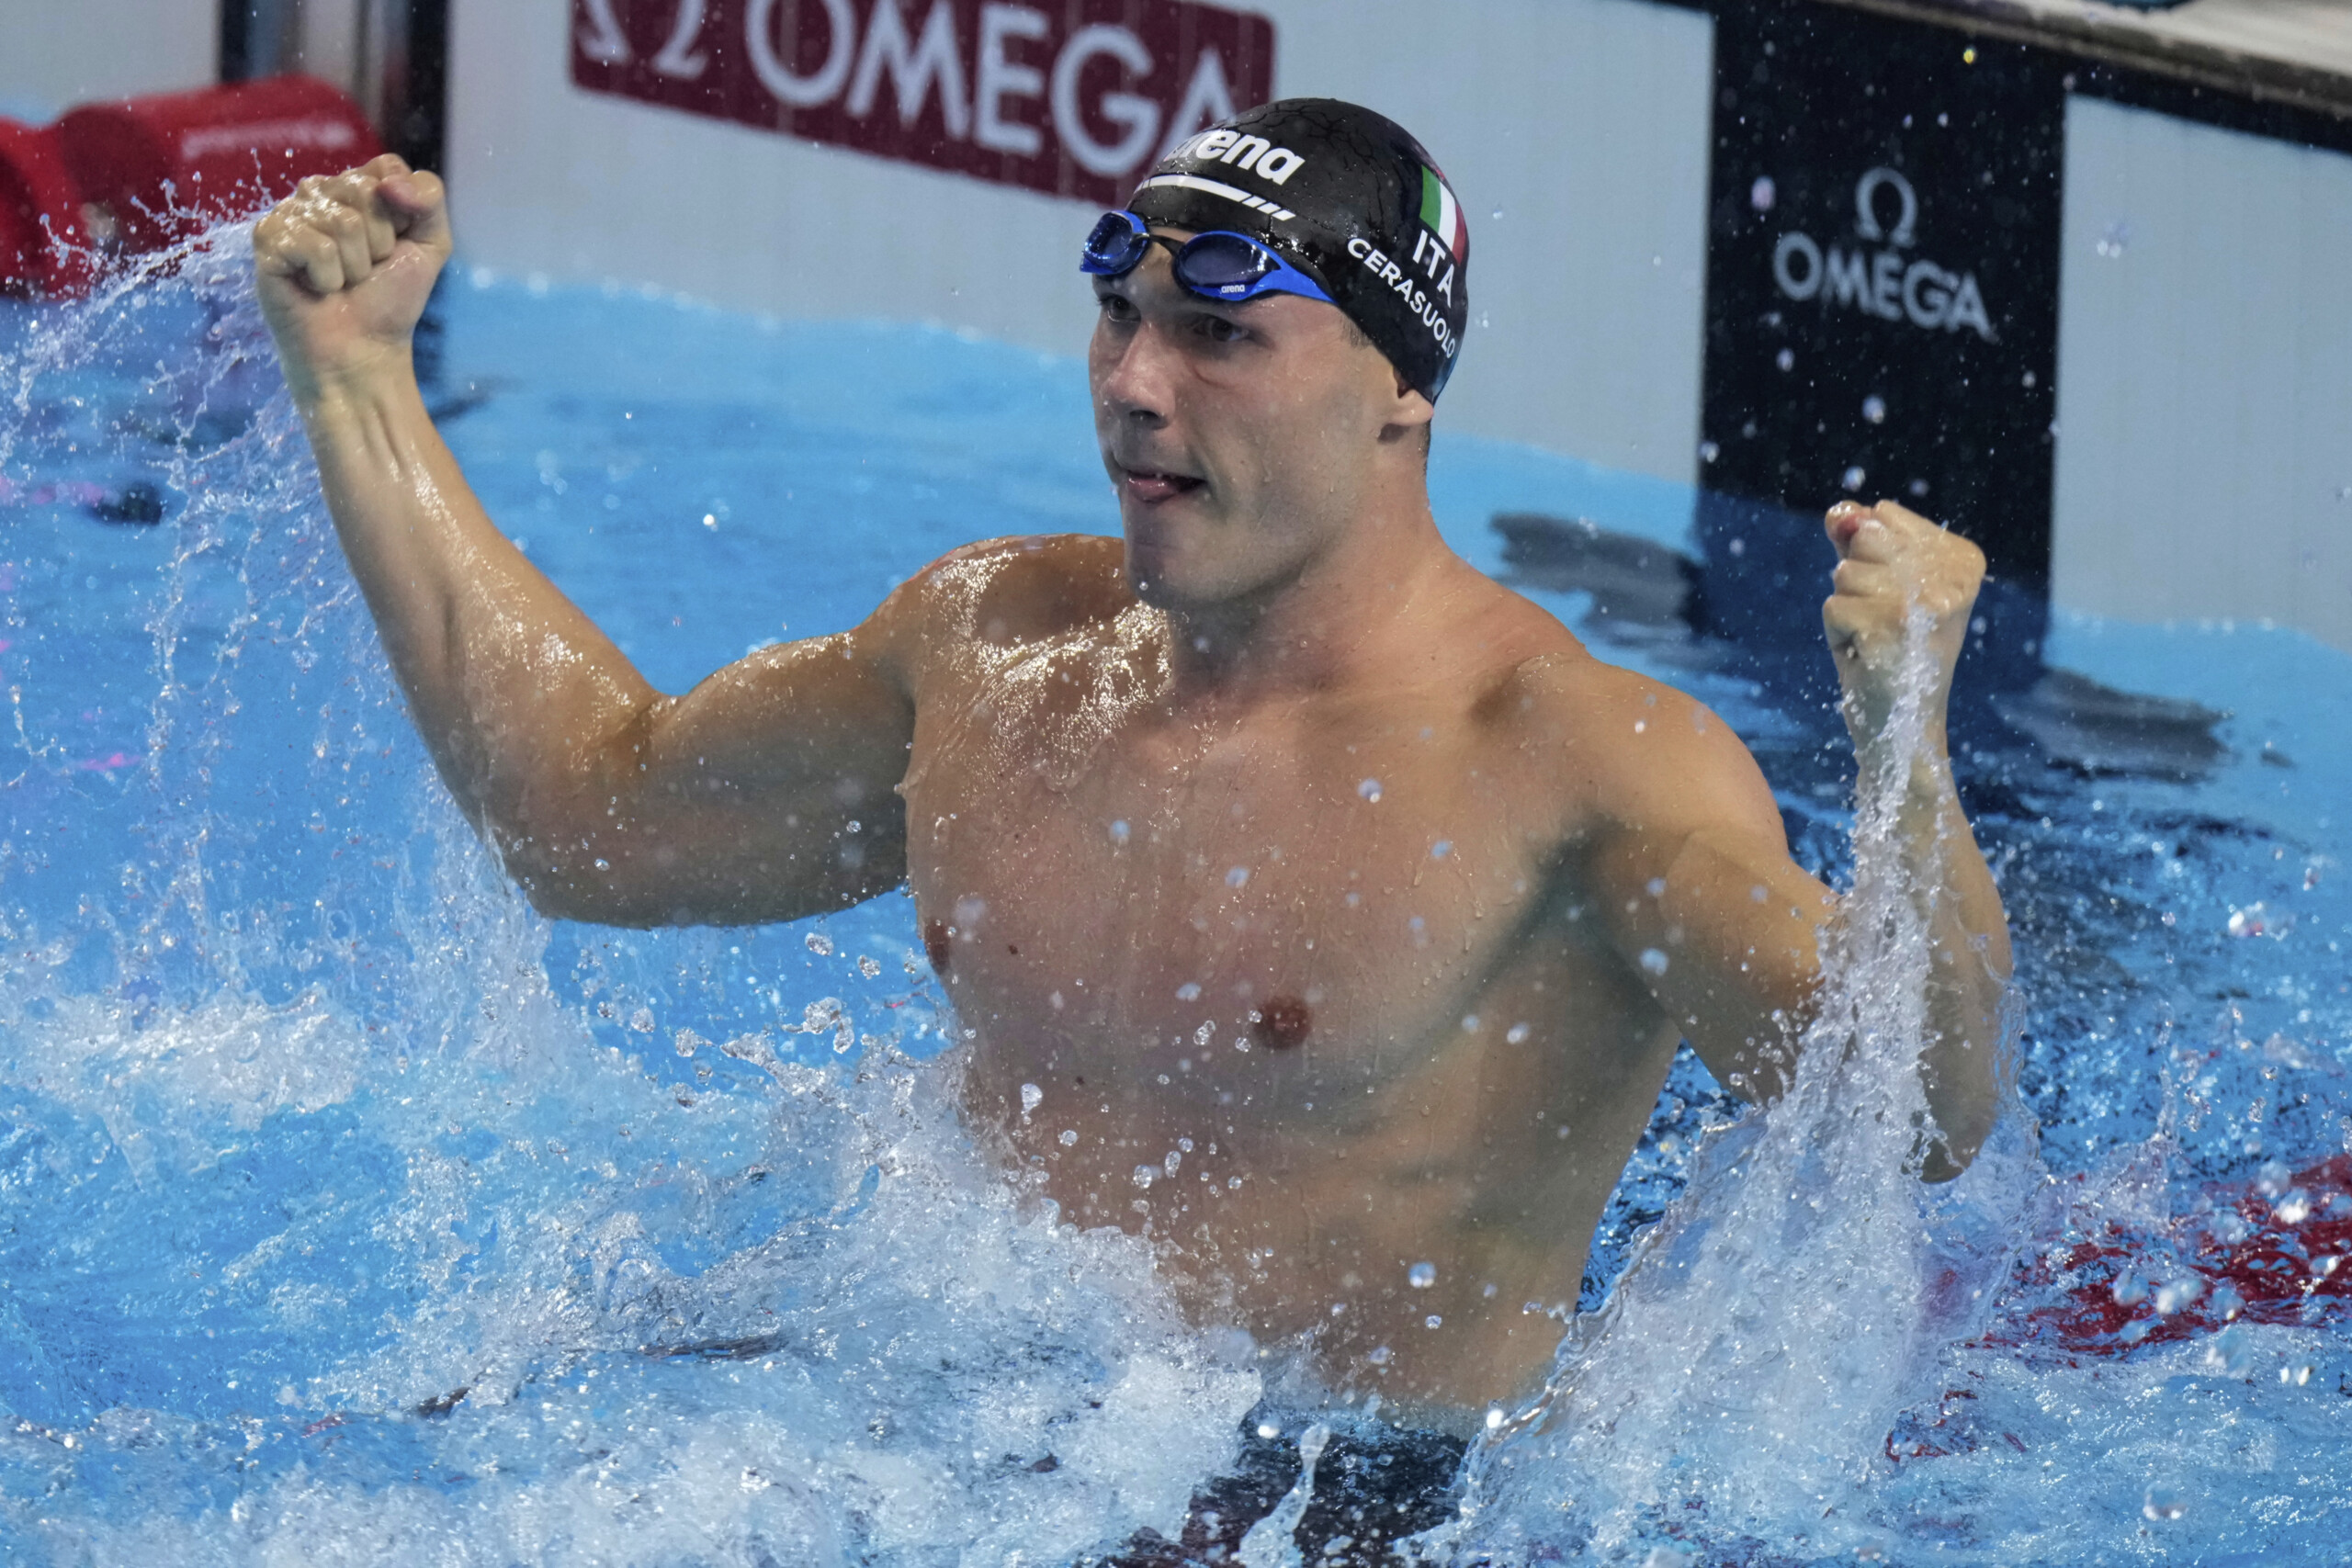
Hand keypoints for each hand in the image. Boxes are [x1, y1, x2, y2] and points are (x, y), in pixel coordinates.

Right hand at [254, 155, 450, 404]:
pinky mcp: (267, 239)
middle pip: (365, 191)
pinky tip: (317, 288)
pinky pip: (315, 246)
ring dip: (355, 266)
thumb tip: (389, 181)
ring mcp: (289, 213)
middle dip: (380, 243)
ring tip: (342, 282)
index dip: (403, 212)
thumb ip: (429, 199)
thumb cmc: (390, 299)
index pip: (387, 167)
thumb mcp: (430, 244)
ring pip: (343, 222)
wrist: (362, 349)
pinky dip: (328, 277)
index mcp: (355, 187)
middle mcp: (318, 192)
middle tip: (365, 270)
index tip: (395, 245)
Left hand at [1821, 500, 1984, 751]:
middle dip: (1855, 579)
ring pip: (1845, 571)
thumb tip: (1839, 512)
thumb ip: (1860, 538)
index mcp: (1962, 558)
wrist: (1899, 720)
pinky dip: (1838, 633)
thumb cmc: (1886, 648)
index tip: (1896, 600)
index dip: (1869, 558)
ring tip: (1875, 639)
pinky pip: (1833, 606)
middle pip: (1863, 538)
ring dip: (1846, 608)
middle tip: (1880, 621)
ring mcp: (1926, 601)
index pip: (1882, 516)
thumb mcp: (1877, 582)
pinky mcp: (1893, 626)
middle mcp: (1954, 576)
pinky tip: (1867, 655)